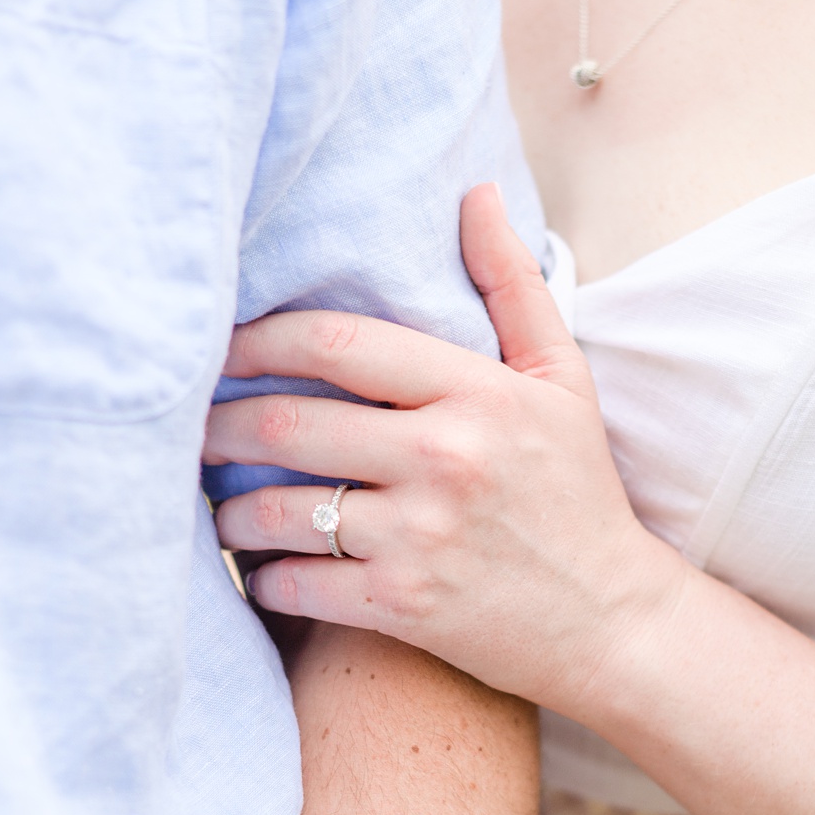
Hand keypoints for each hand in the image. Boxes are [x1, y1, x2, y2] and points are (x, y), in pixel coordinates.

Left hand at [207, 186, 687, 715]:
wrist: (616, 621)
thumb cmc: (580, 494)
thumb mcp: (564, 382)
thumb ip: (514, 286)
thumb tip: (475, 194)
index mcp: (479, 394)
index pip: (335, 344)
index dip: (257, 341)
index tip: (226, 351)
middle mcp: (446, 458)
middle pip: (283, 424)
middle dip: (217, 427)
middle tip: (198, 432)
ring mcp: (422, 536)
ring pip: (275, 509)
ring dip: (229, 509)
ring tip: (221, 504)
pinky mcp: (404, 606)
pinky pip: (293, 582)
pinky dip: (262, 577)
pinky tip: (263, 569)